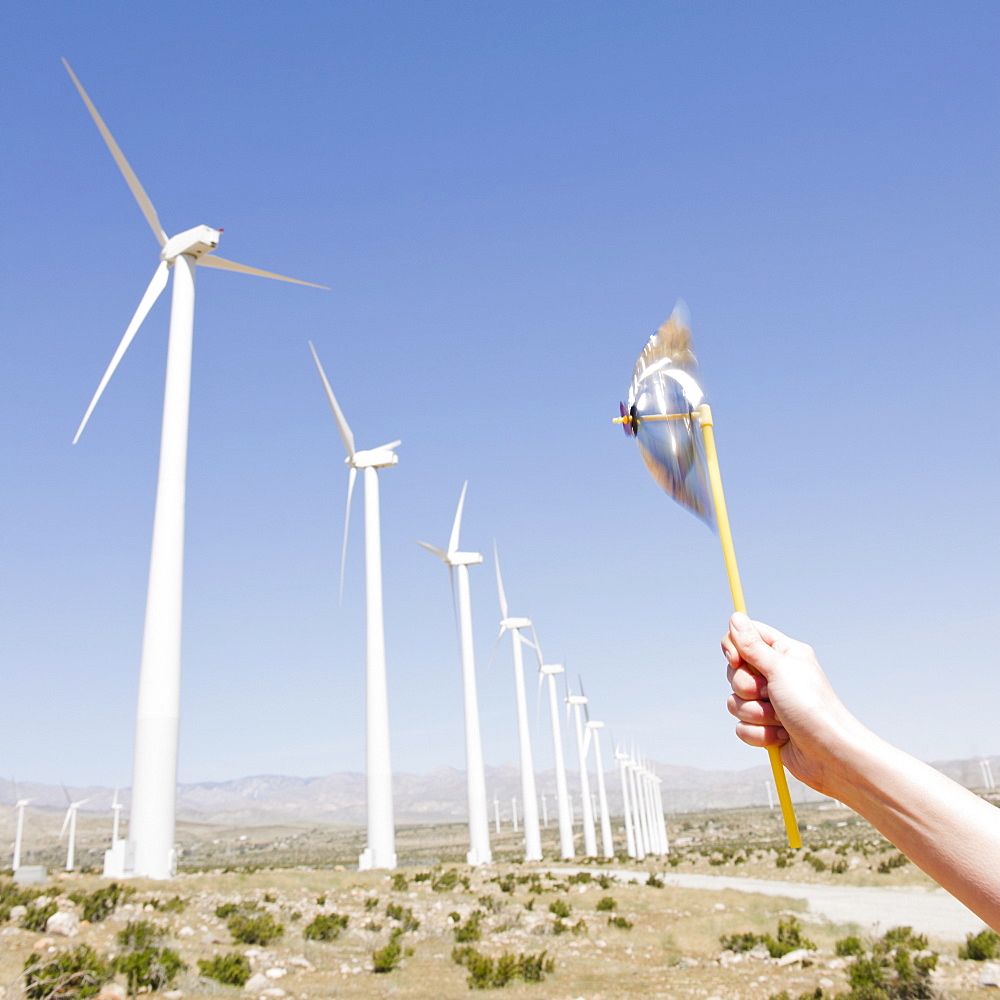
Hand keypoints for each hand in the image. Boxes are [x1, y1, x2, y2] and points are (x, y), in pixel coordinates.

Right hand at [722, 612, 862, 796]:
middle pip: (735, 672)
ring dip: (755, 713)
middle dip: (747, 688)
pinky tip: (781, 737)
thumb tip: (735, 616)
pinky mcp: (766, 727)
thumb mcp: (779, 669)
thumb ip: (752, 645)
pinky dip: (758, 734)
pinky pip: (741, 726)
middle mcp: (776, 676)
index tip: (737, 661)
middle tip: (769, 693)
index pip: (745, 638)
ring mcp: (770, 703)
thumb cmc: (811, 706)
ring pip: (735, 701)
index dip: (734, 648)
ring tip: (780, 719)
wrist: (830, 754)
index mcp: (784, 654)